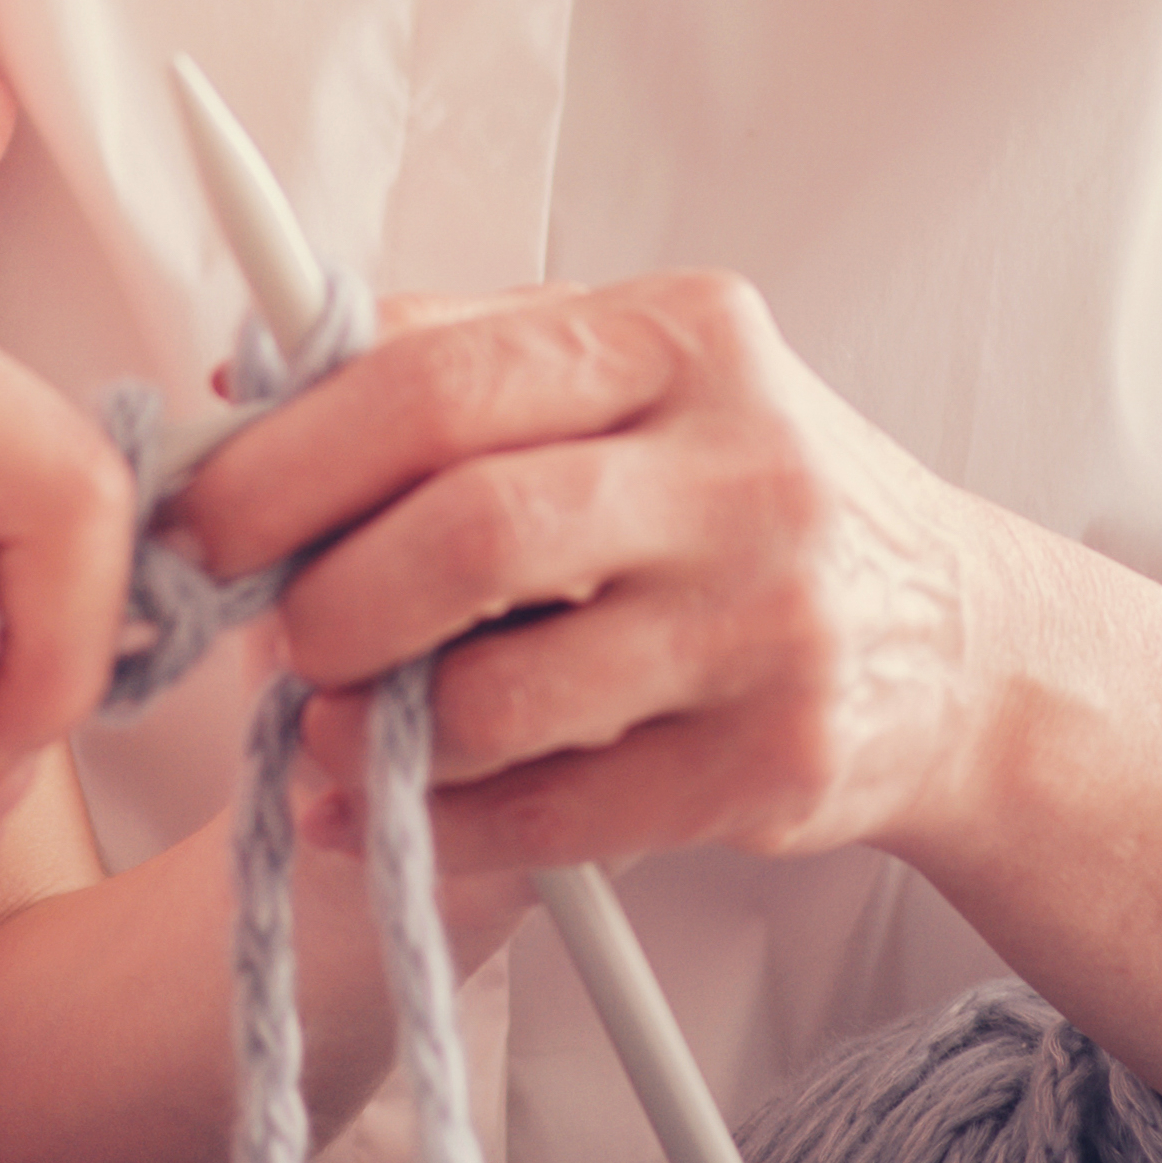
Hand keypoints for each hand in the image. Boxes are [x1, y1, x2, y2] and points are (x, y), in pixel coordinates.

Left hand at [163, 274, 1012, 876]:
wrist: (963, 647)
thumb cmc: (745, 496)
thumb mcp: (635, 378)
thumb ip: (452, 355)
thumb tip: (247, 368)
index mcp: (681, 337)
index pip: (437, 378)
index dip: (285, 456)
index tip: (198, 515)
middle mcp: (742, 467)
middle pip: (466, 530)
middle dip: (324, 600)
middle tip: (265, 637)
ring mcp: (766, 622)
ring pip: (499, 694)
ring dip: (371, 732)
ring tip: (323, 734)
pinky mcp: (775, 764)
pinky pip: (555, 814)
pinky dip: (440, 825)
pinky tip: (386, 814)